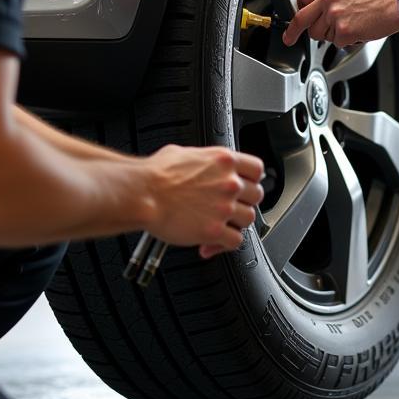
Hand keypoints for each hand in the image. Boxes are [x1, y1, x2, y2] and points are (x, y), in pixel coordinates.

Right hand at [142, 145, 263, 258]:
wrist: (142, 193)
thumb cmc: (155, 174)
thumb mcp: (184, 153)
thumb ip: (204, 161)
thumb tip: (203, 165)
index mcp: (224, 160)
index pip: (257, 169)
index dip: (252, 179)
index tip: (247, 185)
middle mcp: (229, 183)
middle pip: (256, 196)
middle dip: (244, 203)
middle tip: (231, 208)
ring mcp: (224, 207)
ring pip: (248, 219)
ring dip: (236, 224)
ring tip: (220, 225)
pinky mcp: (215, 230)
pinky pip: (235, 241)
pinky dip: (224, 245)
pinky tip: (210, 244)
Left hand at [281, 0, 398, 47]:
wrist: (398, 1)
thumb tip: (322, 3)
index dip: (299, 10)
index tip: (295, 18)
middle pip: (301, 19)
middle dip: (293, 31)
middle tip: (290, 38)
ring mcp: (335, 15)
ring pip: (320, 35)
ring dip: (331, 35)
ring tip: (350, 25)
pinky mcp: (343, 31)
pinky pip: (337, 43)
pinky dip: (347, 41)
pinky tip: (359, 30)